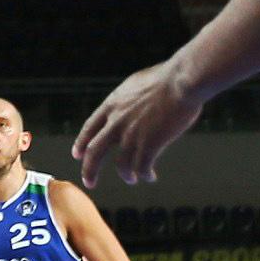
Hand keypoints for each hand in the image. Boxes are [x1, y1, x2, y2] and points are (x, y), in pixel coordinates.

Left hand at [73, 58, 204, 185]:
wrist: (181, 81)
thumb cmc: (166, 78)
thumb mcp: (135, 85)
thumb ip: (127, 100)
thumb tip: (128, 106)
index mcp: (112, 105)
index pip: (89, 128)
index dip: (81, 143)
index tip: (78, 155)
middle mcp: (116, 122)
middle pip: (95, 151)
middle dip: (90, 170)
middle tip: (89, 182)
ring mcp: (132, 134)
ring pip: (121, 165)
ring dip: (126, 175)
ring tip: (132, 179)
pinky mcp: (150, 144)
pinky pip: (142, 167)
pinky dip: (145, 174)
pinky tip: (150, 176)